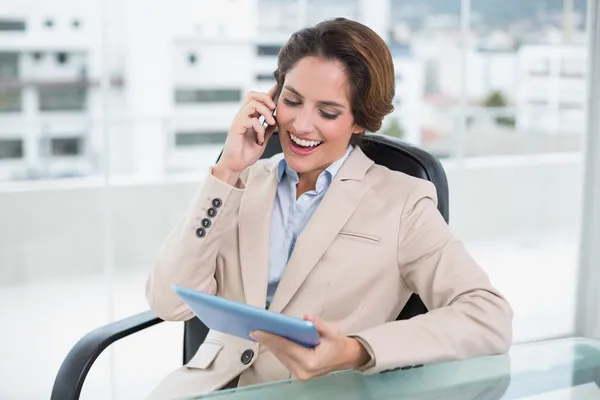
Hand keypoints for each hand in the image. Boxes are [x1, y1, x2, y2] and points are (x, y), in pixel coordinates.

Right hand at [214, 84, 277, 178]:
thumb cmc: (246, 153)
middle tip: (274, 108)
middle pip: (252, 95)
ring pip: (252, 104)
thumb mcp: (262, 139)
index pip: (257, 100)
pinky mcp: (236, 128)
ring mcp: (239, 121)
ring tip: (271, 123)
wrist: (236, 165)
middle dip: (266, 98)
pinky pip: (250, 120)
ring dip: (265, 112)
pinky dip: (259, 128)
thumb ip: (268, 129)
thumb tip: (277, 120)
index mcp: (249, 117)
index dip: (268, 93)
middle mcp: (243, 116)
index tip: (278, 88)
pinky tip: (260, 138)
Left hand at [250, 314, 370, 380]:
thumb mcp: (333, 331)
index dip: (271, 338)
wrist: (346, 358)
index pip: (287, 347)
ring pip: (280, 357)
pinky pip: (284, 359)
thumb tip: (306, 317)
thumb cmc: (339, 344)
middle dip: (267, 341)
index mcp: (311, 362)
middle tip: (254, 329)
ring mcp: (300, 374)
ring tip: (259, 333)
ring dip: (270, 345)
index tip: (258, 331)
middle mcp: (303, 371)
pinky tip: (269, 339)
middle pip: (280, 353)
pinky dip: (277, 349)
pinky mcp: (298, 372)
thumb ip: (319, 324)